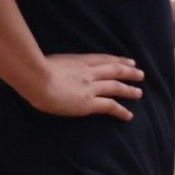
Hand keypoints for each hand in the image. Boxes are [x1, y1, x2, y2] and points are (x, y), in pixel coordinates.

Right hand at [25, 54, 143, 120]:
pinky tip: (129, 115)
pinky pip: (110, 106)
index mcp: (78, 61)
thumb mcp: (49, 61)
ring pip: (116, 87)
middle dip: (129, 72)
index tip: (128, 61)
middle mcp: (88, 72)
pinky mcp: (88, 103)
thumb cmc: (34, 70)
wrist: (36, 78)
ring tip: (139, 93)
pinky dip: (121, 111)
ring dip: (129, 90)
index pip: (103, 59)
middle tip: (140, 74)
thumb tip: (53, 69)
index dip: (117, 60)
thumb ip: (58, 65)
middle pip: (114, 70)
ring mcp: (90, 87)